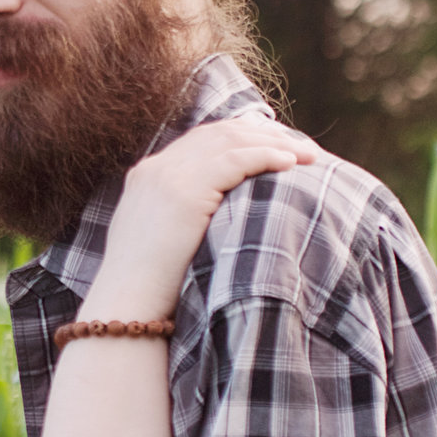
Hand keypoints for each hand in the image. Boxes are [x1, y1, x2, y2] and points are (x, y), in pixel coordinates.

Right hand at [89, 116, 320, 314]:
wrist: (127, 303)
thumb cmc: (148, 287)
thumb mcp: (160, 241)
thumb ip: (180, 218)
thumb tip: (218, 220)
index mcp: (147, 176)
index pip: (201, 139)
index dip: (242, 137)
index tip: (276, 144)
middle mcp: (156, 168)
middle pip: (220, 133)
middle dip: (265, 135)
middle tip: (302, 146)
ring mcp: (168, 176)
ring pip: (231, 141)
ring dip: (275, 144)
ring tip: (309, 155)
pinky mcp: (185, 191)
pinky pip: (236, 161)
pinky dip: (267, 157)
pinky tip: (291, 164)